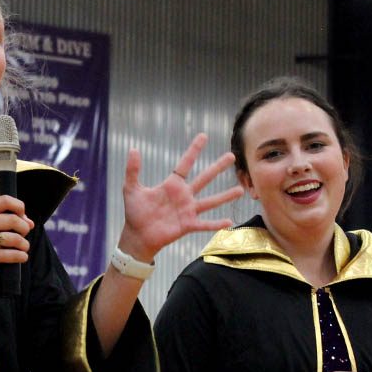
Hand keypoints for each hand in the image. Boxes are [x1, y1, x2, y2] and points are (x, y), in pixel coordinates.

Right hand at [0, 195, 34, 283]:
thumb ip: (10, 218)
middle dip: (24, 228)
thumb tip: (30, 223)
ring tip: (23, 248)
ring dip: (25, 244)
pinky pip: (13, 254)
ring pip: (16, 238)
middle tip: (23, 235)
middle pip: (14, 219)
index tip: (22, 217)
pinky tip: (21, 257)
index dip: (19, 207)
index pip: (5, 200)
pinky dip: (22, 256)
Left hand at [118, 133, 243, 260]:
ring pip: (210, 201)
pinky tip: (229, 221)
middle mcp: (183, 196)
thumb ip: (133, 170)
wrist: (137, 236)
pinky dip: (216, 224)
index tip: (203, 136)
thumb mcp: (131, 189)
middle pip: (204, 178)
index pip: (185, 164)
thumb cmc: (135, 212)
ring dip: (225, 196)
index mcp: (172, 185)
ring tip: (240, 190)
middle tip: (231, 156)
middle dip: (217, 167)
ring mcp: (188, 211)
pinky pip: (205, 224)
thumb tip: (133, 149)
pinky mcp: (188, 225)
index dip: (194, 150)